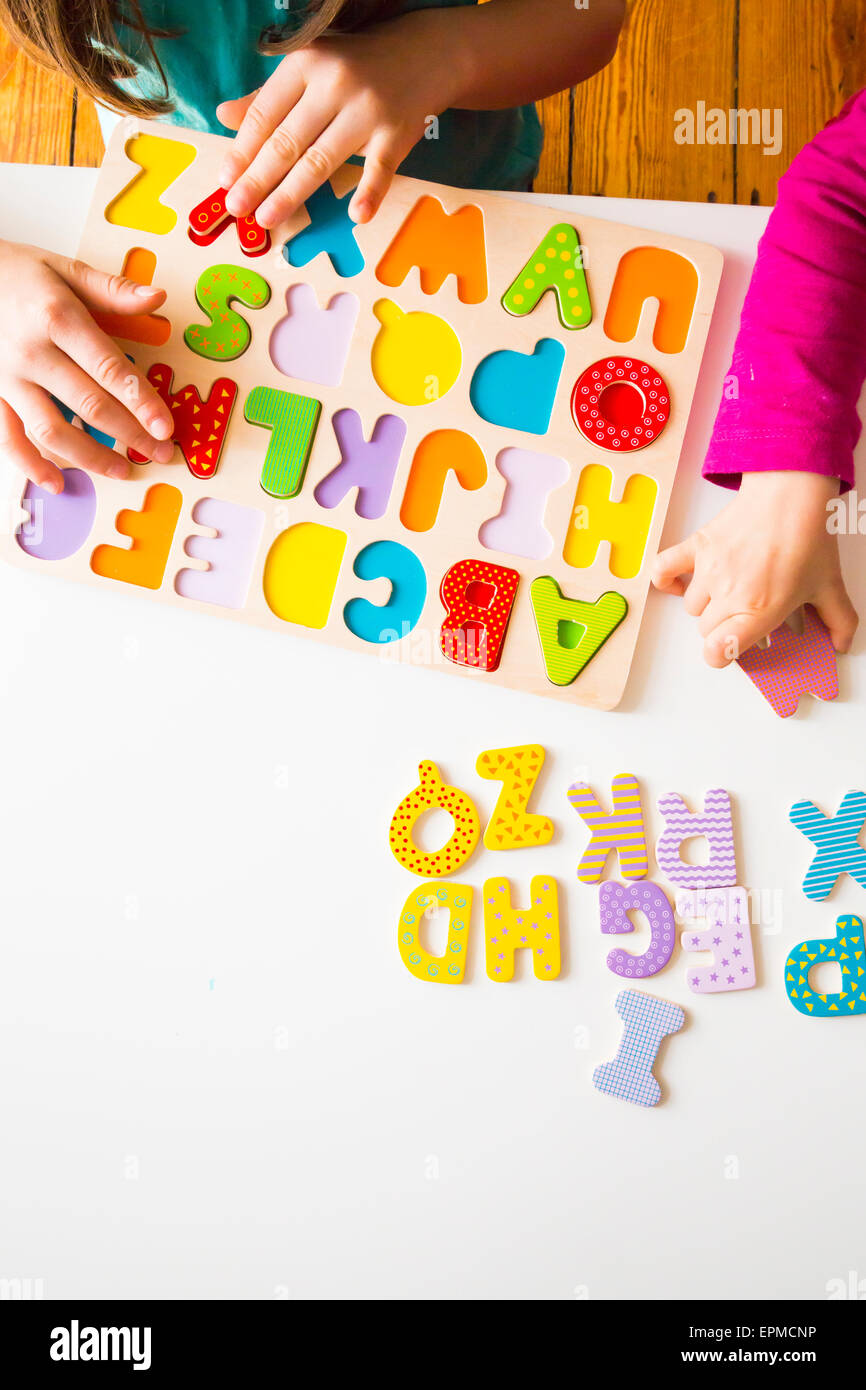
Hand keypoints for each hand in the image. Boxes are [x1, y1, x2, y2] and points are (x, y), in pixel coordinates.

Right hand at [0, 241, 174, 493]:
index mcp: (57, 317)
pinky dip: (30, 465)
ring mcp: (7, 378)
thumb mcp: (63, 268)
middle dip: (130, 434)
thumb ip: (111, 290)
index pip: (108, 368)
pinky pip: (8, 437)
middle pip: (89, 405)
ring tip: (123, 469)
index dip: (141, 402)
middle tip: (160, 453)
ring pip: (52, 430)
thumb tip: (156, 298)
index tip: (166, 428)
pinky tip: (56, 482)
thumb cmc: (15, 274)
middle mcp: (32, 352)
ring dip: (91, 457)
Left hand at [216, 9, 461, 227]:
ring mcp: (367, 110)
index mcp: (305, 65)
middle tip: (236, 208)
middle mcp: (334, 84)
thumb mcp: (309, 70)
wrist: (422, 53)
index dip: (242, 150)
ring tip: (267, 219)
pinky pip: (379, 169)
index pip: (265, 115)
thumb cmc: (354, 67)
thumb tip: (224, 117)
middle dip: (258, 179)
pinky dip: (369, 193)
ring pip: (321, 160)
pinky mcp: (397, 132)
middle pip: (287, 142)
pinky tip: (356, 215)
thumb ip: (268, 97)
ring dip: (291, 194)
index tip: (224, 180)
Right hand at [652, 471, 857, 665]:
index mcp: (760, 609)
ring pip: (692, 607)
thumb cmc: (807, 535)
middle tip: (744, 611)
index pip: (718, 651)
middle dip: (722, 626)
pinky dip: (667, 581)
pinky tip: (681, 584)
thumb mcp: (830, 584)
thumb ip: (840, 620)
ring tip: (729, 589)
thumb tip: (842, 642)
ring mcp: (710, 571)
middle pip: (706, 630)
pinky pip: (664, 570)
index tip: (731, 648)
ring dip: (707, 604)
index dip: (721, 656)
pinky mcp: (697, 548)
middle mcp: (730, 594)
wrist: (791, 493)